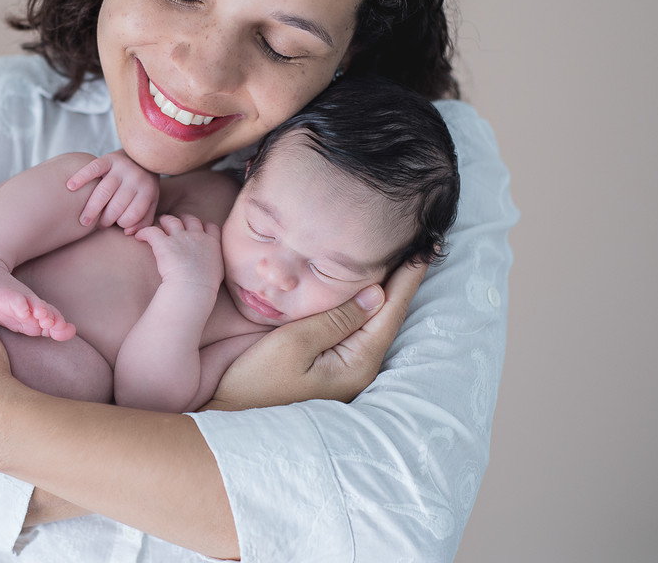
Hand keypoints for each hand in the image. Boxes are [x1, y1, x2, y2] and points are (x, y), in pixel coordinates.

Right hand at [66, 149, 159, 233]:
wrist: (143, 156)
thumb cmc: (143, 186)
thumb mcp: (151, 203)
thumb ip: (143, 220)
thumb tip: (127, 232)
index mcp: (147, 191)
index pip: (132, 215)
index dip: (122, 224)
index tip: (115, 225)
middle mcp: (135, 178)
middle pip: (117, 206)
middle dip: (105, 220)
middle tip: (98, 225)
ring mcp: (121, 167)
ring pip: (103, 192)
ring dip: (91, 209)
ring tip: (84, 221)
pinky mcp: (108, 158)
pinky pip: (93, 168)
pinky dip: (81, 178)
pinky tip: (71, 187)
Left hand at [135, 214, 223, 290]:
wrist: (193, 287)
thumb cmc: (205, 286)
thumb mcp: (218, 272)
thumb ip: (214, 263)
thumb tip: (211, 268)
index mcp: (211, 243)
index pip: (210, 227)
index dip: (203, 226)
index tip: (199, 229)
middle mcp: (197, 236)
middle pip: (190, 220)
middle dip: (184, 219)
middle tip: (178, 222)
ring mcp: (180, 237)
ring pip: (171, 221)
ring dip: (166, 220)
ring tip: (161, 221)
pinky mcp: (164, 243)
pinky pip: (151, 231)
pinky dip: (144, 232)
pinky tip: (139, 236)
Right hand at [203, 258, 425, 409]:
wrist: (230, 414)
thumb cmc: (256, 382)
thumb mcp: (294, 344)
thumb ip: (335, 318)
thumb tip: (376, 293)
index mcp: (357, 363)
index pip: (391, 310)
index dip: (408, 276)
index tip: (426, 247)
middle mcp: (360, 367)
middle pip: (387, 314)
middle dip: (402, 279)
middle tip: (421, 244)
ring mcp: (346, 368)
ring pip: (372, 321)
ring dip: (385, 289)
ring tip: (401, 258)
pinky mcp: (330, 365)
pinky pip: (356, 329)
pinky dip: (363, 304)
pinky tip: (365, 288)